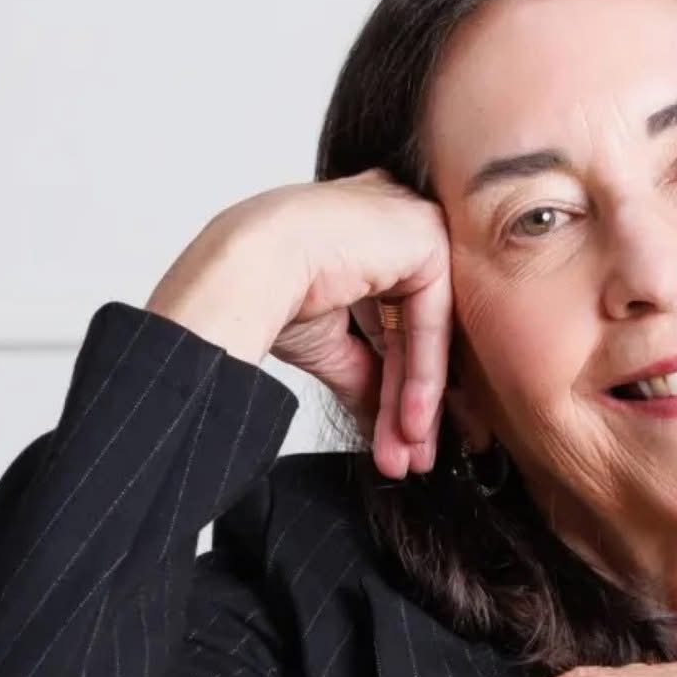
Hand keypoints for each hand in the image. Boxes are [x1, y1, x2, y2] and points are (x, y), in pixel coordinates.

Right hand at [146, 168, 453, 478]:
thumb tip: (387, 423)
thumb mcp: (329, 343)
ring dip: (416, 402)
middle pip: (417, 331)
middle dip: (412, 403)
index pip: (399, 320)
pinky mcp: (424, 235)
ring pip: (426, 333)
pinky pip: (430, 320)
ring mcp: (414, 223)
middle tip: (410, 454)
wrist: (246, 270)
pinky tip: (410, 421)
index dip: (400, 385)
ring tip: (407, 452)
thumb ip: (367, 374)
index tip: (403, 437)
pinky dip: (422, 377)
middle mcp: (396, 222)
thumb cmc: (264, 289)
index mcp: (371, 234)